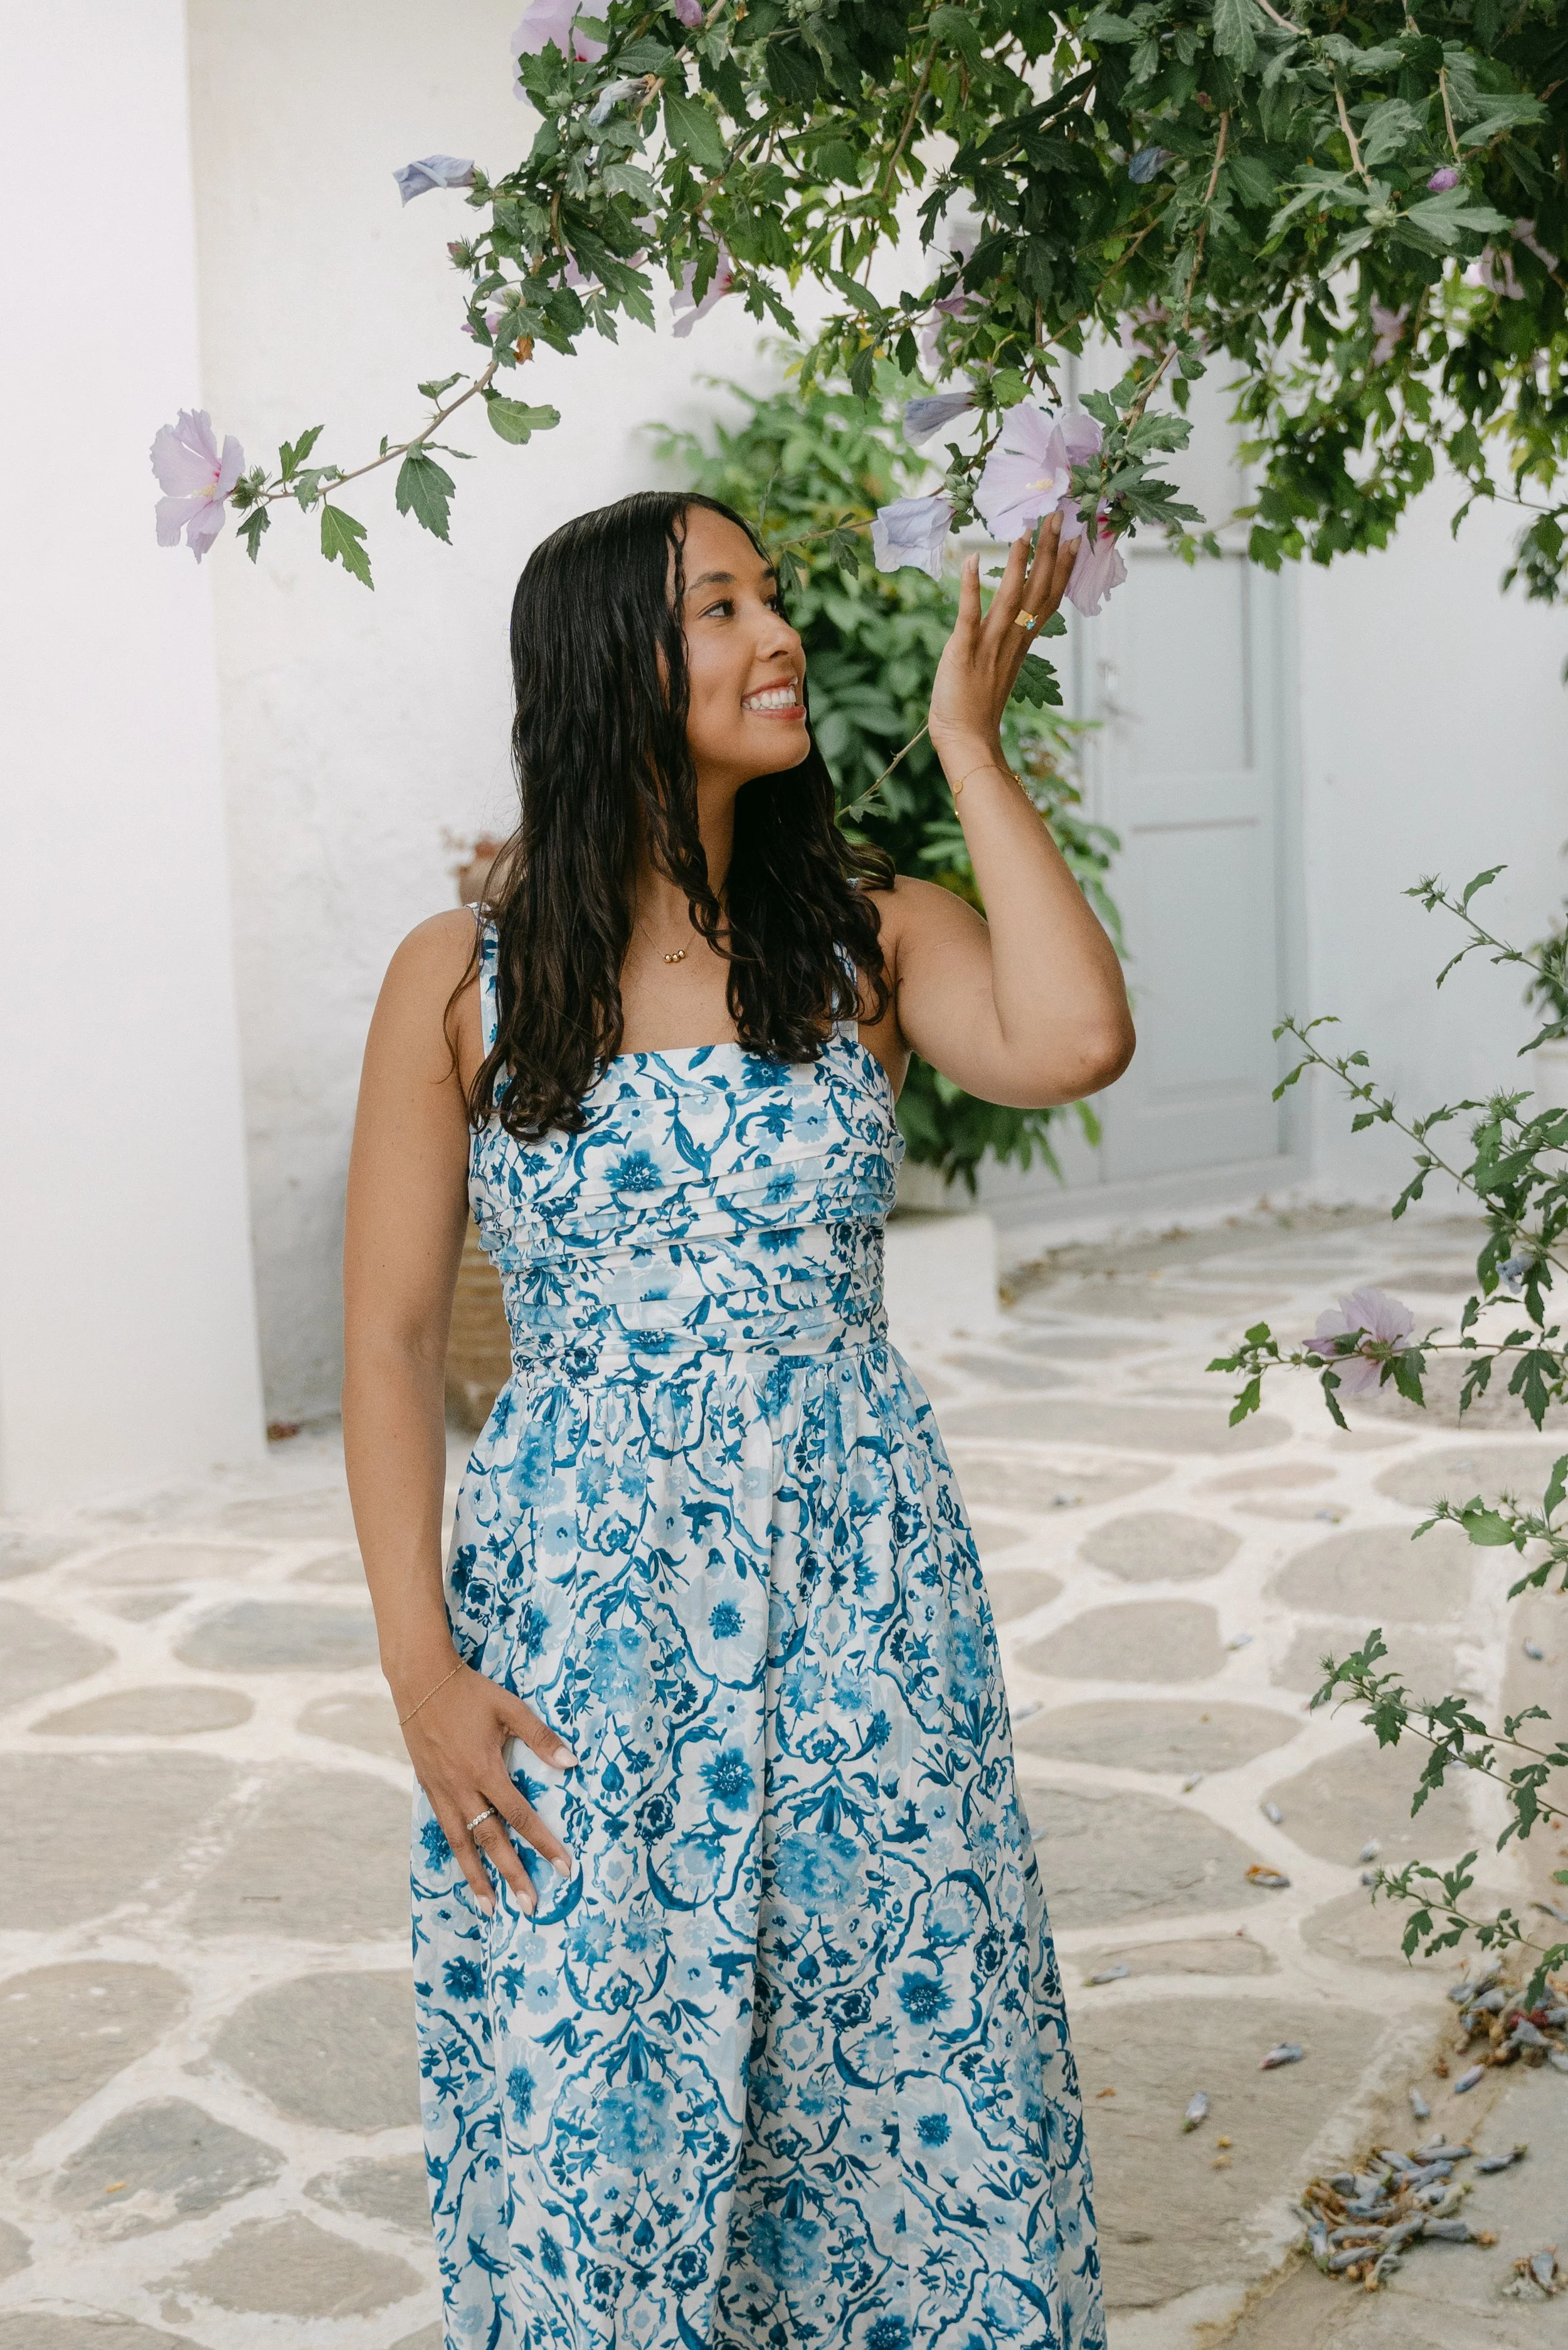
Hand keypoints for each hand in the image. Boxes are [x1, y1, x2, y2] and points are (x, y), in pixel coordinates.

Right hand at [402, 1659, 576, 1912]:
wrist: (420, 1681)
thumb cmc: (470, 1692)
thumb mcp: (510, 1708)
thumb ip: (541, 1738)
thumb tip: (572, 1764)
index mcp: (485, 1771)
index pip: (521, 1817)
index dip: (544, 1844)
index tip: (565, 1868)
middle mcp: (462, 1788)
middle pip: (491, 1842)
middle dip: (512, 1876)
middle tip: (530, 1907)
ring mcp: (441, 1791)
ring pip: (461, 1844)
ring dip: (477, 1878)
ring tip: (490, 1908)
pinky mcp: (428, 1787)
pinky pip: (444, 1829)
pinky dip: (457, 1853)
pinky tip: (466, 1867)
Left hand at [927, 512, 1078, 770]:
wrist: (966, 738)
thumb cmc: (978, 704)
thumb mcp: (1001, 665)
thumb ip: (1010, 638)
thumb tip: (1016, 618)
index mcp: (1022, 641)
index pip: (1049, 597)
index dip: (1063, 567)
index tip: (1074, 537)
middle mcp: (1012, 638)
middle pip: (1037, 590)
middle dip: (1048, 552)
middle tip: (1056, 516)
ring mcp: (989, 644)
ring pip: (1010, 597)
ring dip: (1017, 562)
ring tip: (1023, 531)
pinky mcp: (963, 651)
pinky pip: (969, 615)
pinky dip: (970, 588)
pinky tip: (971, 559)